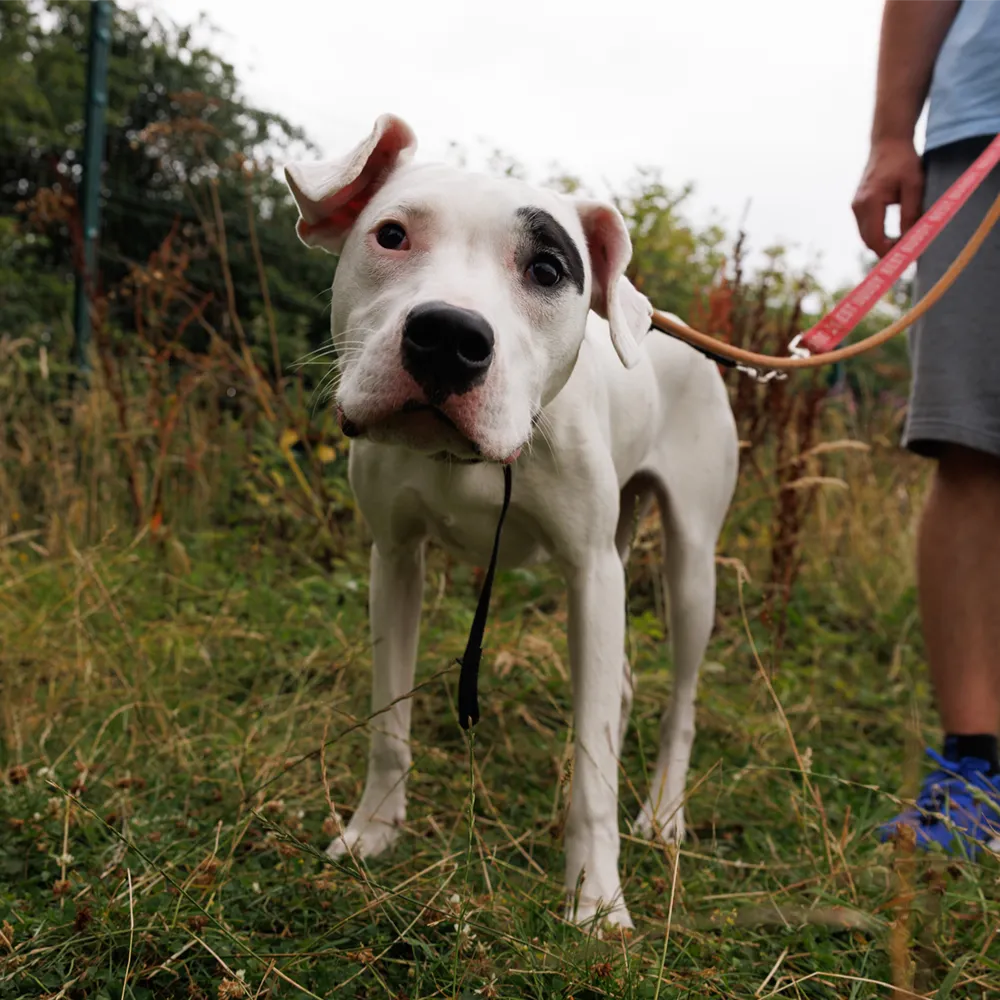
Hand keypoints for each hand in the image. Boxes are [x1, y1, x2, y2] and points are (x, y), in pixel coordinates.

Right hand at [851, 138, 924, 257]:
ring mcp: (855, 206)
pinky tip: (892, 234)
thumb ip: (911, 213)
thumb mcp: (914, 186)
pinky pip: (865, 227)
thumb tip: (911, 239)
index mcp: (870, 202)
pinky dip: (877, 235)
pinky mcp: (857, 205)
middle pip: (868, 241)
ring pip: (865, 236)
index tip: (905, 258)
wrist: (888, 142)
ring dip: (881, 243)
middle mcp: (858, 206)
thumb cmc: (903, 161)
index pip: (875, 239)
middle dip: (885, 251)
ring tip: (901, 245)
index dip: (889, 252)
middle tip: (906, 255)